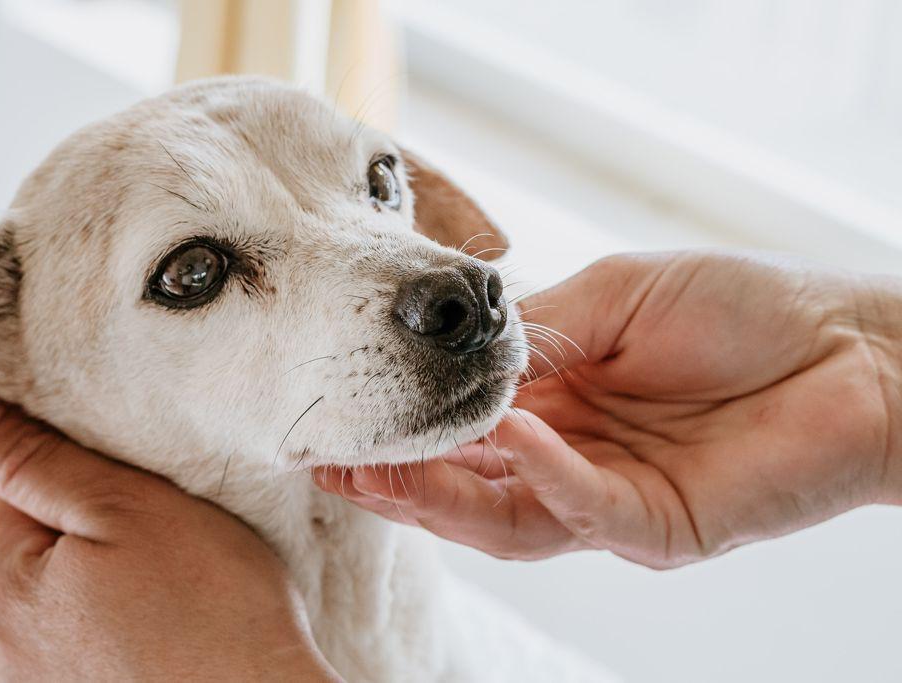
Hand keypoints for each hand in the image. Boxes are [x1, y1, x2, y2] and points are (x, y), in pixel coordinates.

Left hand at [0, 382, 338, 681]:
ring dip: (96, 584)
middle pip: (29, 548)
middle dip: (88, 535)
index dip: (86, 483)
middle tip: (162, 550)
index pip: (16, 493)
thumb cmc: (212, 609)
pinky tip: (153, 634)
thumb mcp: (128, 508)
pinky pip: (67, 639)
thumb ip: (38, 459)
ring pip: (50, 595)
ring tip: (163, 597)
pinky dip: (105, 629)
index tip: (142, 501)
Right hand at [314, 252, 901, 567]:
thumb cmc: (739, 307)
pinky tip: (513, 435)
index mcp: (557, 405)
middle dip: (401, 479)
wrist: (850, 345)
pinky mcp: (658, 529)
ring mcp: (610, 500)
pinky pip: (584, 512)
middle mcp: (572, 460)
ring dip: (444, 498)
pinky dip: (544, 475)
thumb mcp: (611, 296)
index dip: (404, 432)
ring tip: (384, 471)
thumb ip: (532, 331)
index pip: (462, 433)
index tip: (342, 422)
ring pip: (508, 520)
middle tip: (338, 460)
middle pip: (470, 489)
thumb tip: (453, 351)